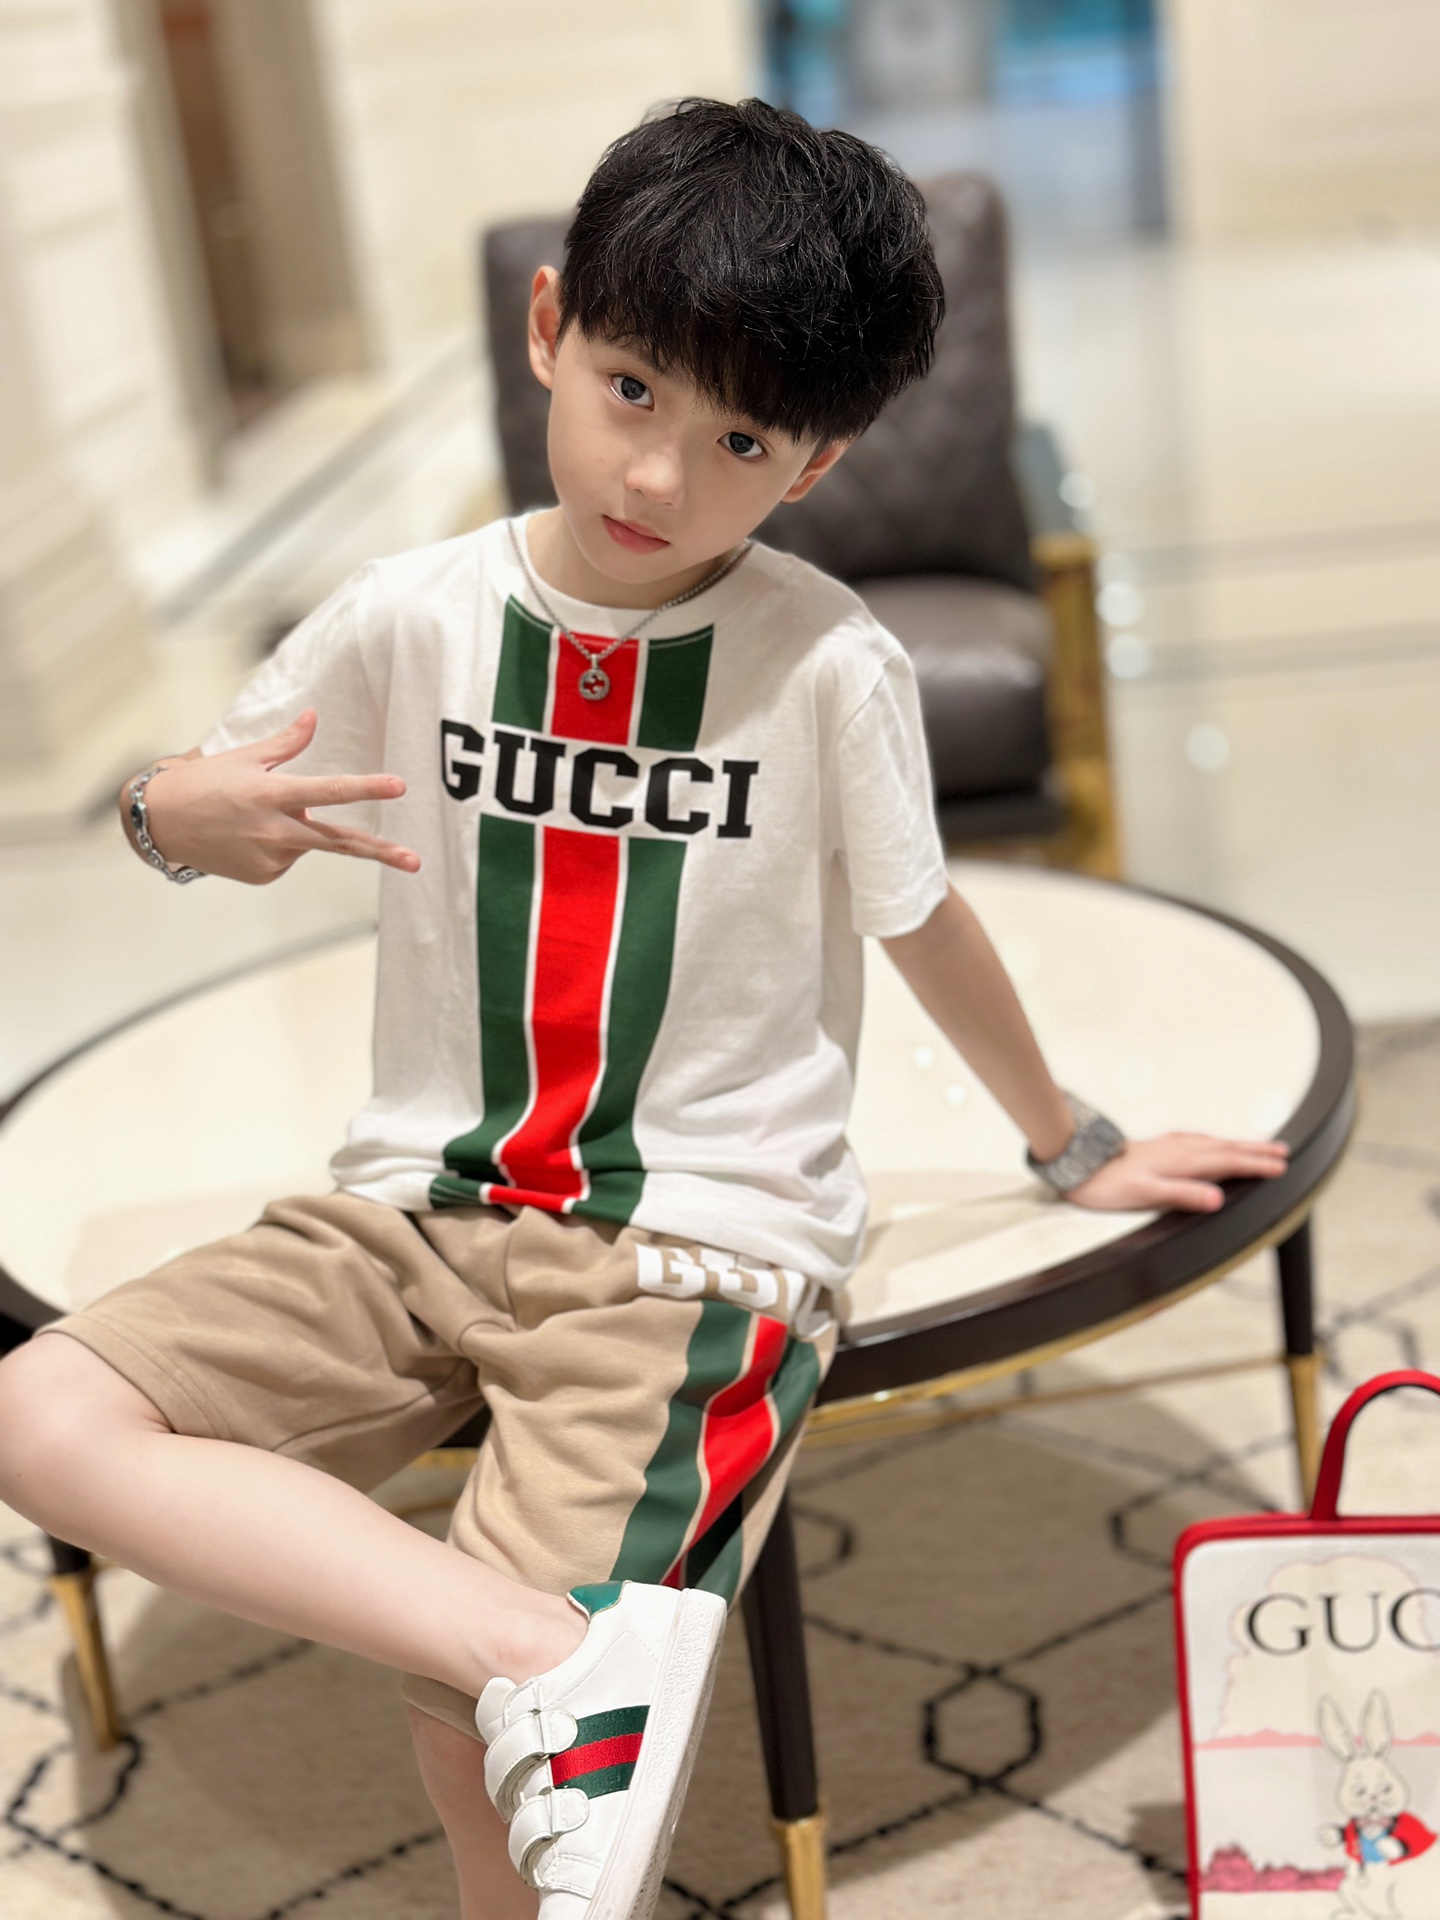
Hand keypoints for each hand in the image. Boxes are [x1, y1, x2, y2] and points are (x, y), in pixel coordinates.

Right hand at [134, 710, 420, 884]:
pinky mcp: (264, 875)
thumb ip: (287, 743)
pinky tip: (248, 835)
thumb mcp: (245, 757)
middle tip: (416, 860)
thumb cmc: (203, 782)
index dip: (366, 788)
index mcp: (271, 794)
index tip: (399, 786)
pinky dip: (279, 844)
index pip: (329, 791)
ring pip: (308, 841)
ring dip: (297, 827)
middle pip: (339, 841)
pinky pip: (288, 857)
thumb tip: (314, 716)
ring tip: (254, 815)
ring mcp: (269, 858)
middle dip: (381, 851)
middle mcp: (273, 830)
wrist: (159, 824)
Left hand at [1065, 1132, 1289, 1212]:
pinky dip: (1218, 1143)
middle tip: (1283, 1152)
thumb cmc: (1108, 1183)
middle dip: (1257, 1150)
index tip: (1280, 1167)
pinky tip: (1215, 1146)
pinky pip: (1200, 1141)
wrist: (1079, 1163)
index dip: (1256, 1164)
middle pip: (1227, 1148)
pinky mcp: (1161, 1145)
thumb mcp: (1146, 1194)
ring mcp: (1171, 1145)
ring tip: (1260, 1147)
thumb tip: (1217, 1199)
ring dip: (1240, 1145)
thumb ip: (1183, 1195)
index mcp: (1182, 1160)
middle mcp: (1180, 1148)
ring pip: (1215, 1143)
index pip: (1229, 1161)